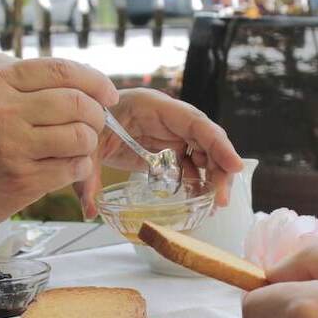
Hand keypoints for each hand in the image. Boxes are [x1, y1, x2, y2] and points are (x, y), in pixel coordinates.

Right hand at [0, 58, 117, 235]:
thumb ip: (22, 87)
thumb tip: (81, 86)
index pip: (61, 70)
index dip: (95, 81)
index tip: (107, 94)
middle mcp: (4, 110)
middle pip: (78, 103)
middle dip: (96, 115)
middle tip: (95, 125)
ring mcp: (13, 147)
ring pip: (81, 137)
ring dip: (88, 144)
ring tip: (78, 149)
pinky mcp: (21, 180)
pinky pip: (72, 168)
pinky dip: (79, 168)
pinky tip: (68, 168)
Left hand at [74, 88, 243, 218]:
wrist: (82, 118)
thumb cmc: (87, 122)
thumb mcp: (86, 148)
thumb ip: (86, 178)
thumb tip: (90, 211)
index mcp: (153, 106)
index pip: (195, 122)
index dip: (218, 144)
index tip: (235, 167)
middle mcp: (168, 117)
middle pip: (206, 140)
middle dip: (219, 168)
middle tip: (220, 201)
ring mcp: (169, 132)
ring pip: (202, 153)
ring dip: (211, 178)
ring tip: (212, 205)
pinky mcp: (165, 147)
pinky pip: (189, 163)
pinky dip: (196, 181)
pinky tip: (197, 200)